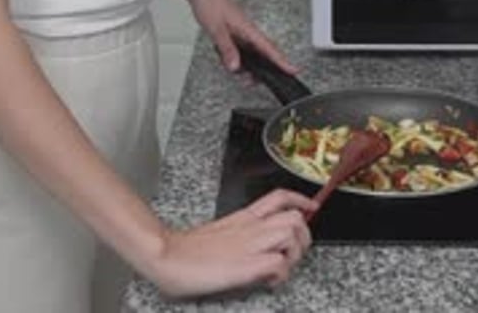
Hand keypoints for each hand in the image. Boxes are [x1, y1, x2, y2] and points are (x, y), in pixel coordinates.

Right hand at [149, 189, 315, 298]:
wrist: (166, 254)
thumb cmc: (187, 250)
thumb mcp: (219, 234)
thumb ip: (241, 234)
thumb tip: (257, 245)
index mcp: (243, 217)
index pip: (280, 198)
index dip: (301, 201)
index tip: (311, 208)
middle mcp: (250, 228)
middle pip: (294, 217)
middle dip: (304, 235)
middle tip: (295, 252)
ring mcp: (248, 245)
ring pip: (291, 233)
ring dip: (294, 253)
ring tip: (281, 268)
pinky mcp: (244, 266)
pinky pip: (277, 263)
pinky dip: (281, 274)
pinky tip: (270, 281)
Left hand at [186, 0, 297, 75]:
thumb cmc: (209, 1)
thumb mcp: (216, 28)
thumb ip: (227, 48)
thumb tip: (236, 66)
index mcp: (247, 28)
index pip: (269, 48)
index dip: (282, 61)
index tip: (294, 70)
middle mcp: (247, 30)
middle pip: (261, 54)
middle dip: (259, 70)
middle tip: (251, 81)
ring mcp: (240, 31)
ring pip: (249, 53)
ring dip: (243, 64)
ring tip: (232, 68)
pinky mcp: (233, 31)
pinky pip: (240, 48)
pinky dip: (234, 56)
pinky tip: (225, 56)